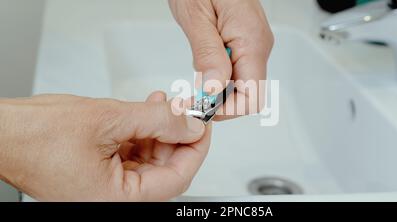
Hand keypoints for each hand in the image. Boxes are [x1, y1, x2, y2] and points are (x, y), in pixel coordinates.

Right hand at [0, 92, 209, 200]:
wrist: (1, 132)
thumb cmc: (35, 135)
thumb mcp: (109, 119)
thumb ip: (157, 121)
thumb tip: (190, 125)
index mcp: (117, 199)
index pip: (176, 178)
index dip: (195, 149)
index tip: (203, 126)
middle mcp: (113, 198)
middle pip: (164, 169)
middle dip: (177, 135)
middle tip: (186, 111)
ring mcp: (106, 186)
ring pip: (150, 159)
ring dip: (160, 130)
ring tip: (164, 105)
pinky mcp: (99, 172)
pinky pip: (132, 153)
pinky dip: (142, 132)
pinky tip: (147, 111)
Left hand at [169, 0, 273, 119]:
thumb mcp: (196, 16)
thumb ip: (208, 54)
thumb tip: (215, 88)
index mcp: (252, 41)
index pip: (252, 96)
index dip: (227, 109)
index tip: (202, 109)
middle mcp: (258, 45)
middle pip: (250, 95)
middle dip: (223, 104)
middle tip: (194, 100)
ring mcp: (254, 44)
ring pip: (244, 85)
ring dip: (220, 92)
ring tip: (196, 85)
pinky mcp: (246, 42)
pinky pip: (238, 71)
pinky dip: (221, 79)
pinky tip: (205, 72)